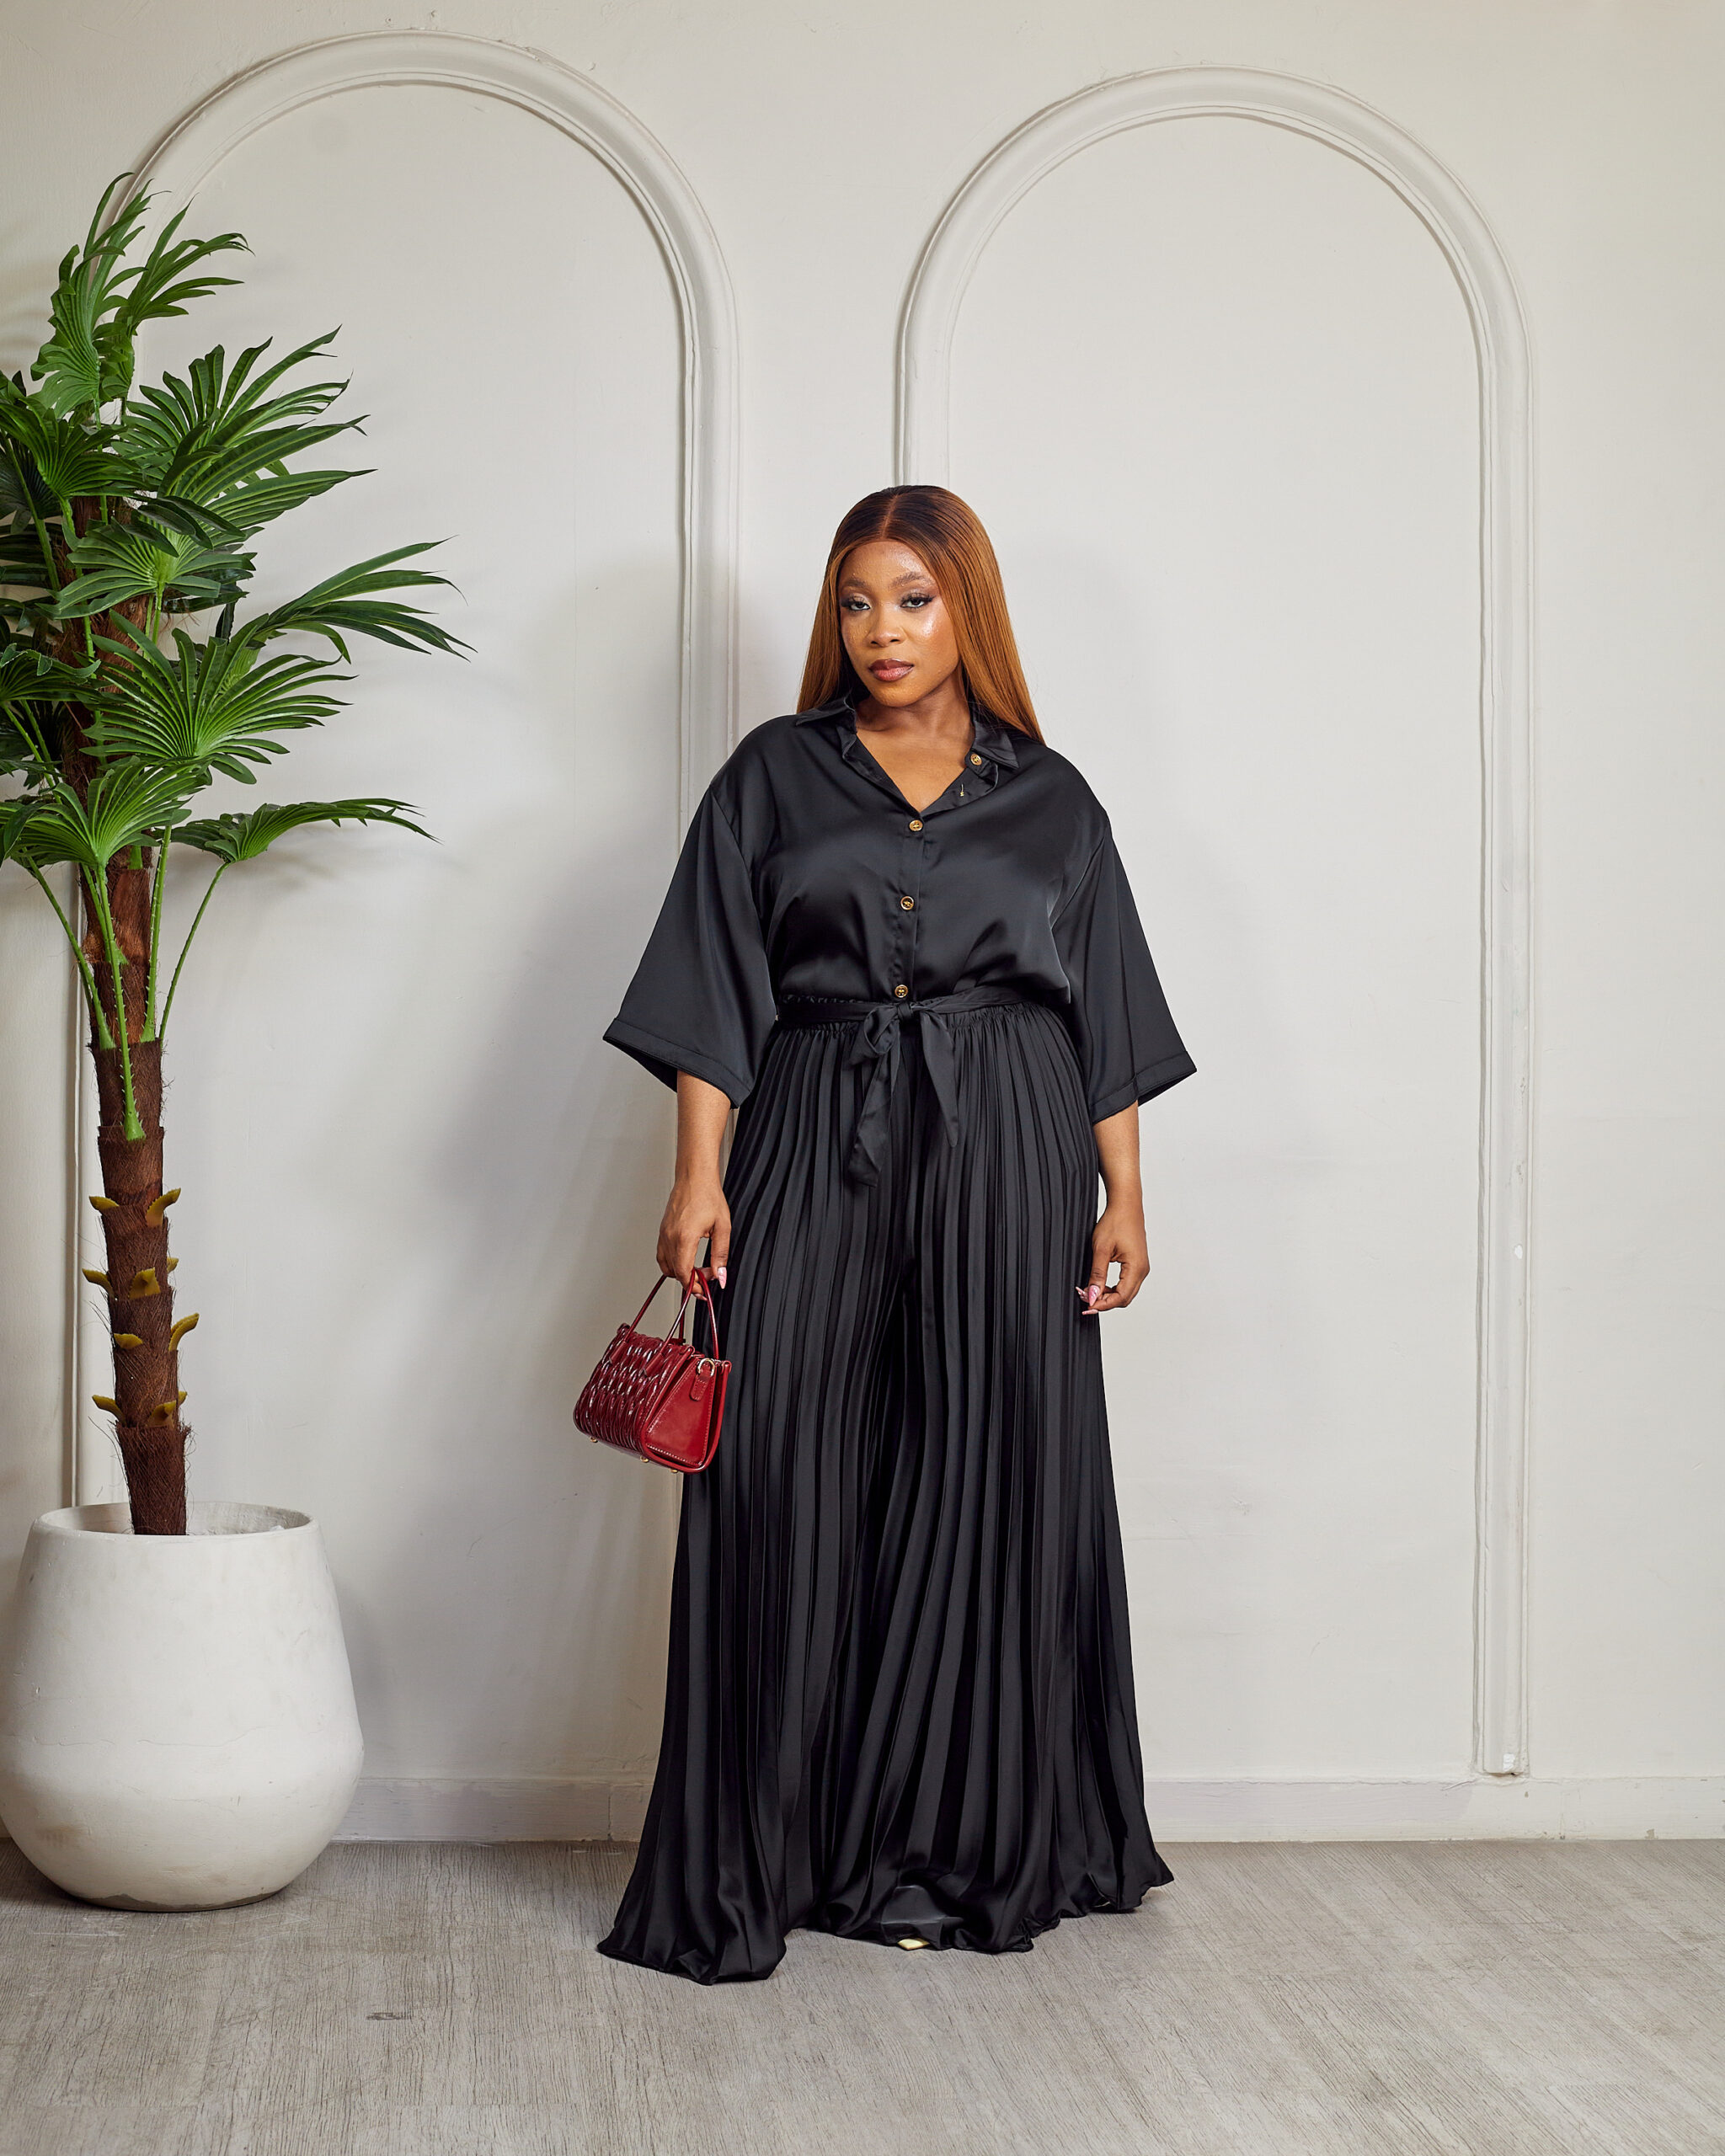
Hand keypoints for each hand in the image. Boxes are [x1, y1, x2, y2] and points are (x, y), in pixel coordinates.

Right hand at [657, 1175, 728, 1289]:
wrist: (694, 1178)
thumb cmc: (707, 1196)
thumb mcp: (722, 1228)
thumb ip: (720, 1255)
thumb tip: (720, 1276)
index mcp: (684, 1238)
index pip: (684, 1274)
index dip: (694, 1287)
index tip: (704, 1290)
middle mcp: (670, 1237)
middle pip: (675, 1273)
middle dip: (691, 1280)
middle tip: (707, 1276)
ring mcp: (663, 1234)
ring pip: (665, 1266)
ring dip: (680, 1272)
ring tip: (697, 1268)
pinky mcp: (662, 1231)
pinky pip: (662, 1254)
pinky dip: (672, 1262)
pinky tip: (686, 1258)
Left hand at [1080, 1201, 1148, 1314]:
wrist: (1126, 1206)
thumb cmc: (1116, 1222)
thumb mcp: (1101, 1249)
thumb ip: (1097, 1275)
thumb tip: (1092, 1295)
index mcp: (1136, 1268)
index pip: (1120, 1298)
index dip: (1102, 1305)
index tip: (1086, 1306)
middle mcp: (1142, 1270)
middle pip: (1124, 1299)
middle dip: (1104, 1302)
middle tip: (1085, 1298)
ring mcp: (1141, 1267)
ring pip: (1125, 1292)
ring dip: (1108, 1296)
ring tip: (1089, 1291)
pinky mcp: (1137, 1264)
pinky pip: (1126, 1283)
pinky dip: (1112, 1288)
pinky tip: (1099, 1284)